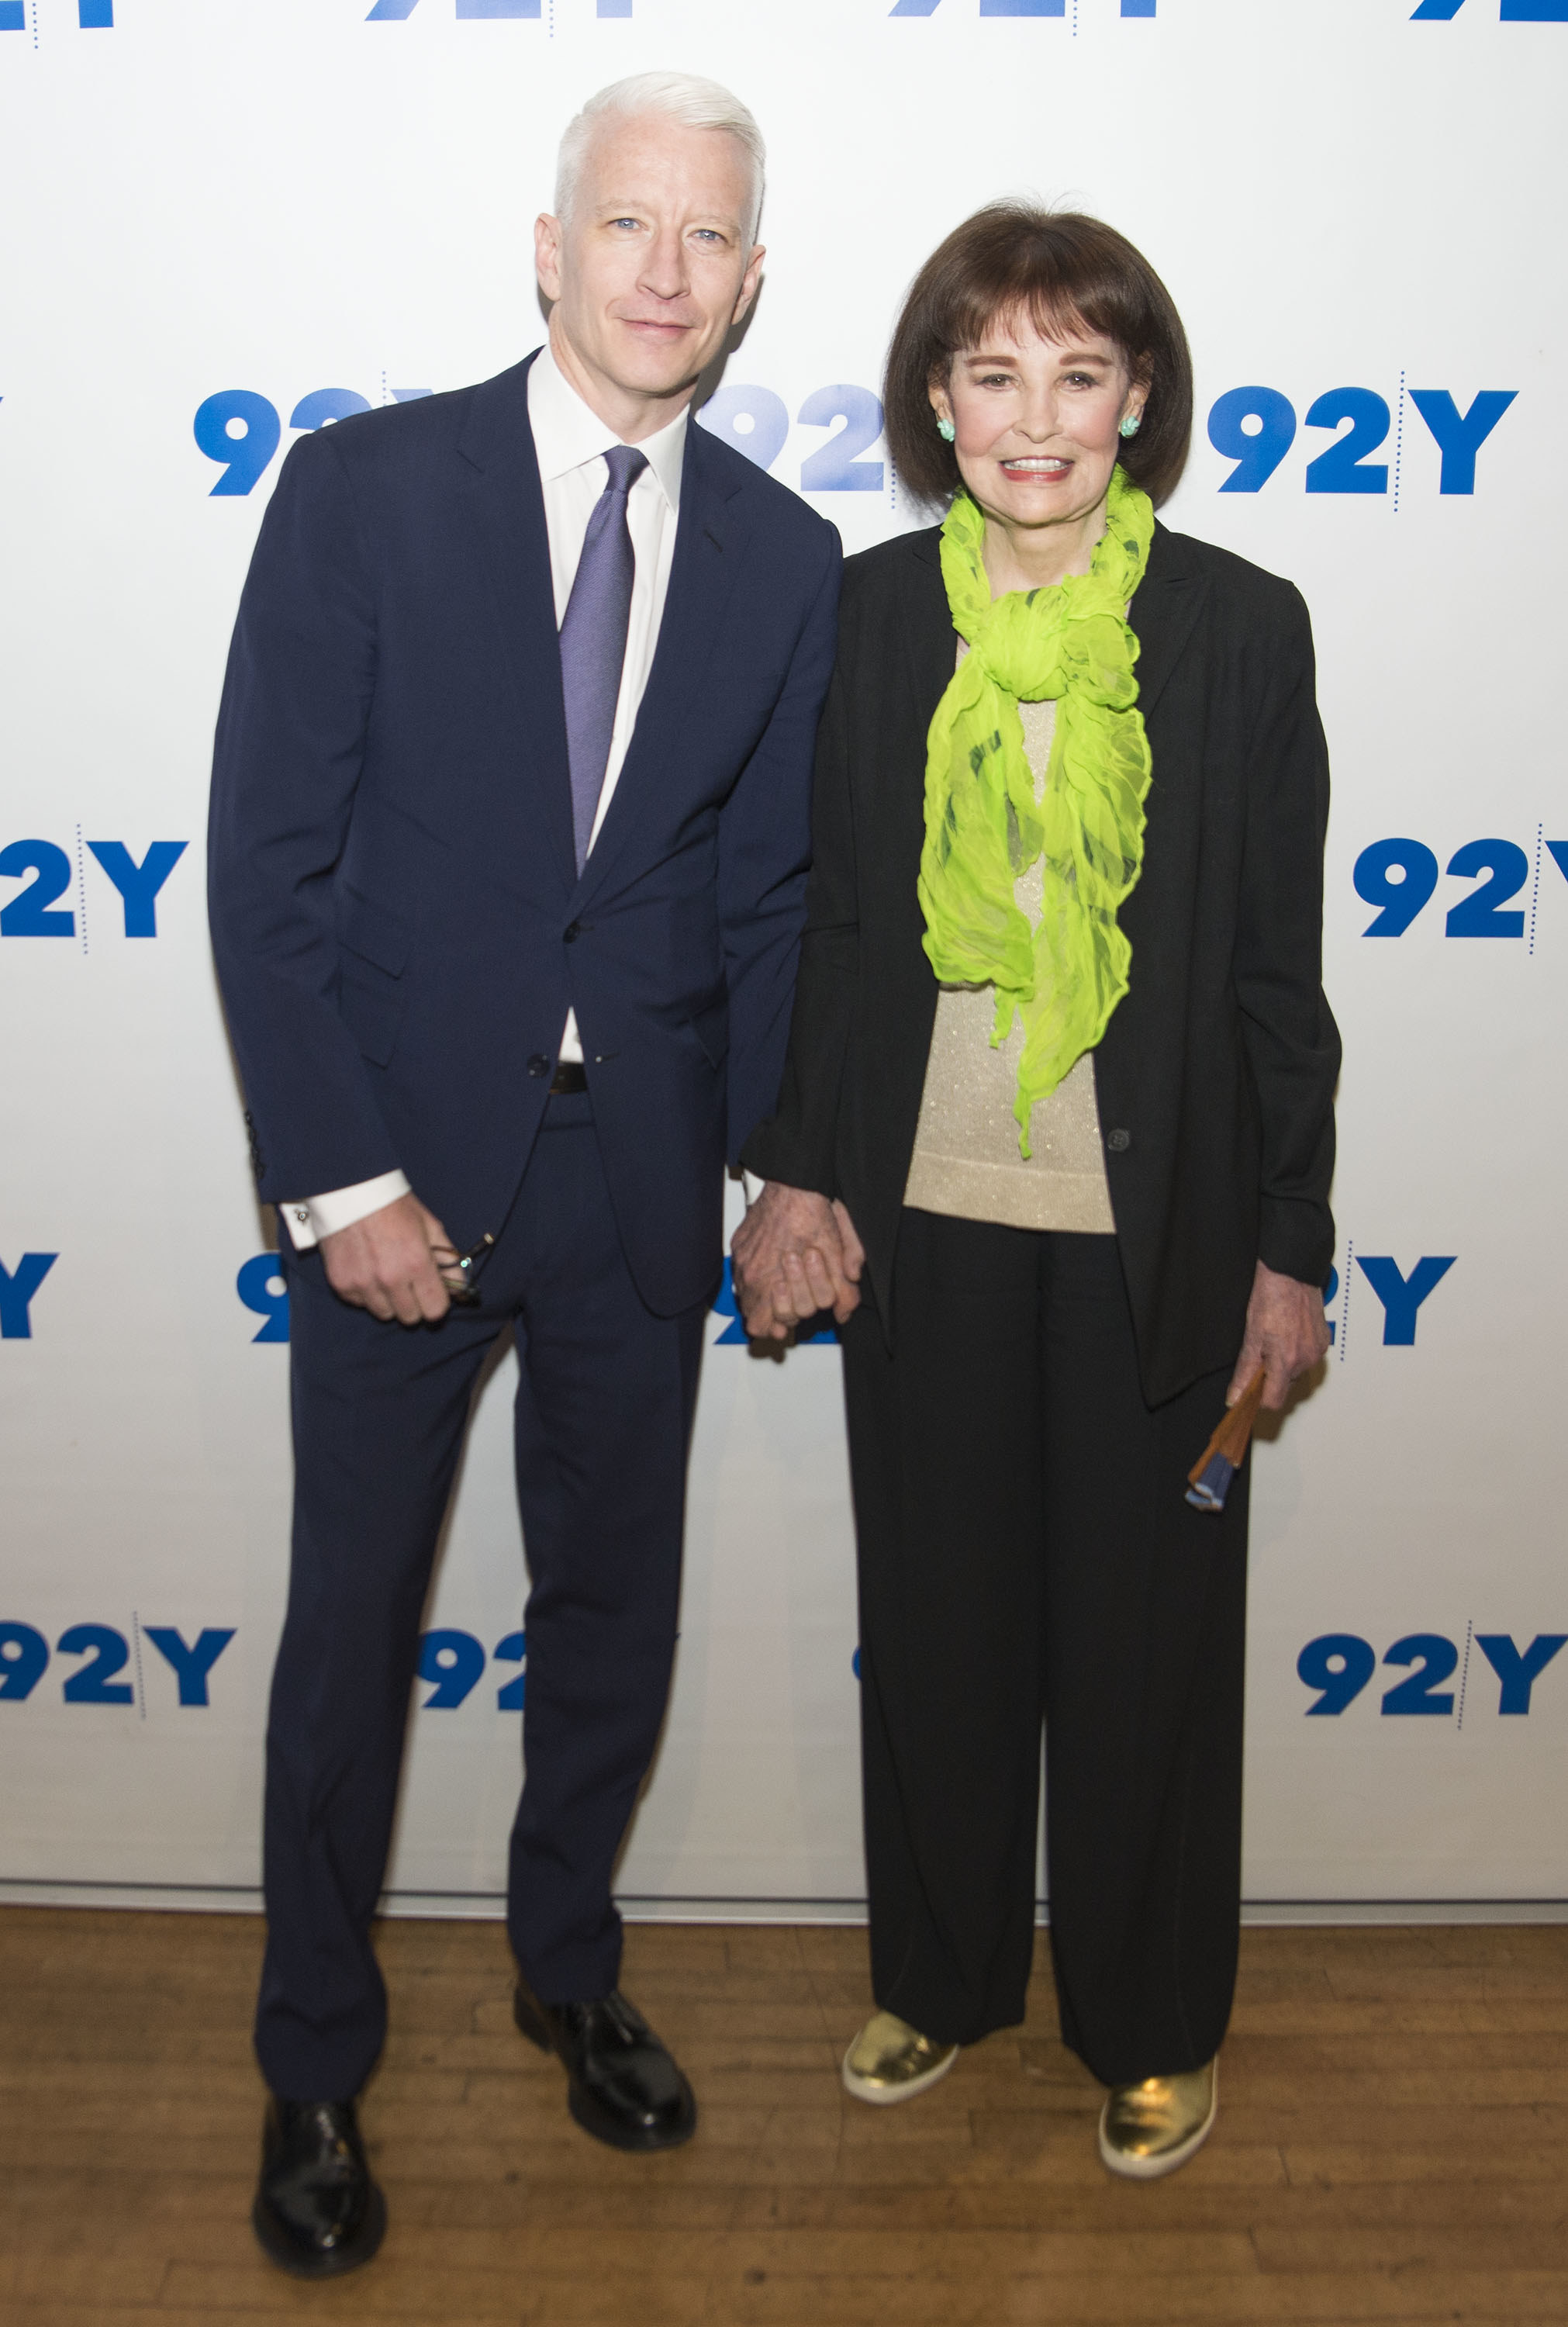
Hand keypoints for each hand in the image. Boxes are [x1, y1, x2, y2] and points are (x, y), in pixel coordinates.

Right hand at [320, 1192, 454, 1324]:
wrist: (350, 1190)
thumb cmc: (394, 1206)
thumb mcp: (430, 1226)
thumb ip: (448, 1259)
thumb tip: (460, 1288)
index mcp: (417, 1264)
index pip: (435, 1310)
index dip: (436, 1303)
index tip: (433, 1294)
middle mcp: (390, 1279)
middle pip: (410, 1317)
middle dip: (414, 1303)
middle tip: (408, 1283)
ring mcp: (363, 1284)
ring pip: (384, 1313)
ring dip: (388, 1300)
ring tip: (385, 1274)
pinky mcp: (341, 1284)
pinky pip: (360, 1303)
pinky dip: (365, 1293)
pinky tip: (366, 1270)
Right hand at [731, 1183, 864, 1341]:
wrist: (794, 1183)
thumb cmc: (812, 1215)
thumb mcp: (836, 1256)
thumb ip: (843, 1290)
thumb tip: (843, 1314)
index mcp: (769, 1280)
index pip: (762, 1327)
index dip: (782, 1324)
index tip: (796, 1316)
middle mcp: (749, 1273)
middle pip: (754, 1317)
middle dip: (779, 1310)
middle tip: (798, 1296)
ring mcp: (741, 1260)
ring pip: (745, 1298)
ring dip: (765, 1299)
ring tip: (784, 1287)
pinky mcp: (739, 1247)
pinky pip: (740, 1275)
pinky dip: (756, 1279)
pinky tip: (775, 1268)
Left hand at [1227, 1257, 1329, 1410]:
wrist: (1291, 1273)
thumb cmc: (1270, 1298)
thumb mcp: (1251, 1336)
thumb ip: (1245, 1371)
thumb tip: (1235, 1397)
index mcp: (1287, 1360)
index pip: (1274, 1401)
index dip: (1259, 1398)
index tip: (1249, 1389)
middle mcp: (1306, 1359)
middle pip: (1285, 1386)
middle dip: (1271, 1377)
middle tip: (1259, 1353)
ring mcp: (1317, 1350)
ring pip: (1297, 1371)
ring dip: (1284, 1363)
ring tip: (1274, 1339)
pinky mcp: (1324, 1341)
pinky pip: (1308, 1357)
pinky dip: (1296, 1351)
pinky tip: (1288, 1334)